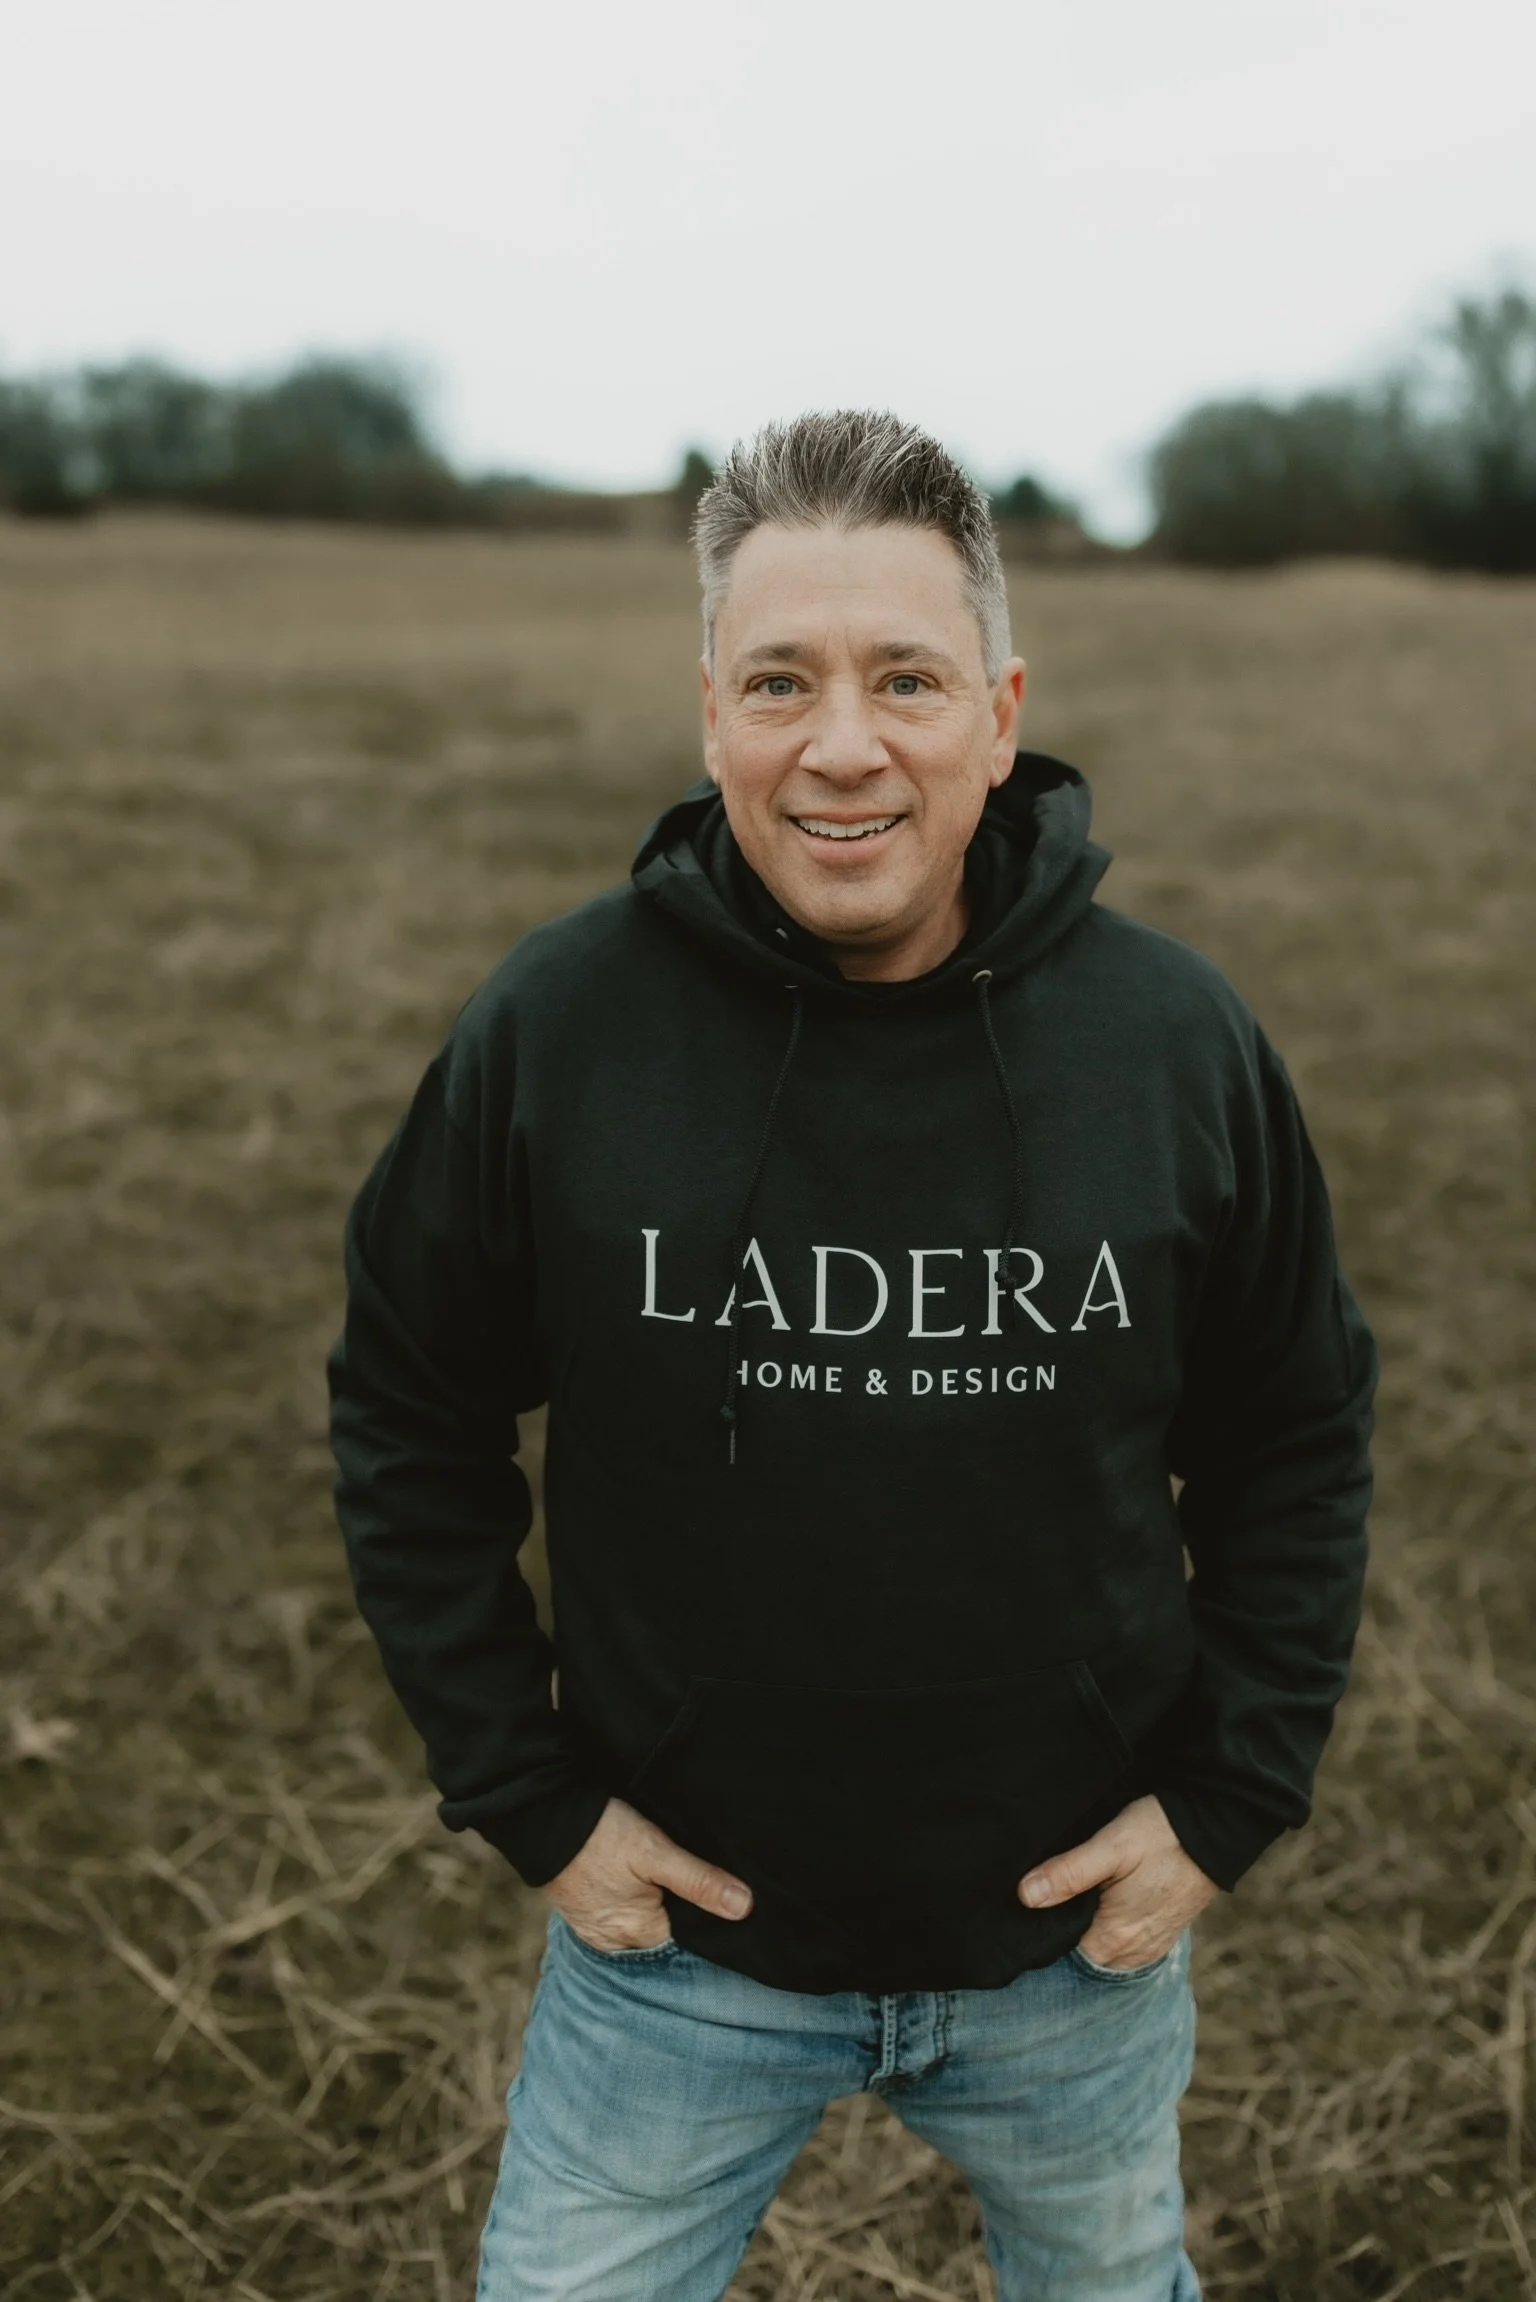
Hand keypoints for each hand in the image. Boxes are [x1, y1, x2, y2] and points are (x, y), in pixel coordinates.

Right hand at [544, 1797, 752, 1951]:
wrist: (542, 1815)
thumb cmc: (601, 1833)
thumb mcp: (656, 1852)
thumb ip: (699, 1881)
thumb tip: (744, 1908)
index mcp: (638, 1935)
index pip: (689, 1937)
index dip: (705, 1915)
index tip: (715, 1891)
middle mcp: (614, 1943)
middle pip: (664, 1932)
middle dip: (678, 1911)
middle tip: (687, 1878)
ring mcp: (594, 1929)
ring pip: (640, 1923)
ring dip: (653, 1905)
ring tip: (661, 1877)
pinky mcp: (581, 1911)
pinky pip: (617, 1914)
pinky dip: (630, 1901)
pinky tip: (634, 1879)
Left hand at [1018, 1794, 1216, 1969]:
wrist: (1216, 1829)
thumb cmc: (1163, 1835)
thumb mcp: (1111, 1846)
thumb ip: (1069, 1873)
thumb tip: (1025, 1896)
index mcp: (1114, 1940)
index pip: (1060, 1953)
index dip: (1042, 1930)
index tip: (1031, 1904)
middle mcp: (1132, 1955)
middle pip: (1079, 1953)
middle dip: (1063, 1929)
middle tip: (1049, 1891)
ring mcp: (1149, 1948)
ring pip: (1101, 1948)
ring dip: (1086, 1928)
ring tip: (1076, 1893)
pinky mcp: (1161, 1935)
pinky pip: (1123, 1942)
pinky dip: (1108, 1927)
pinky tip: (1102, 1899)